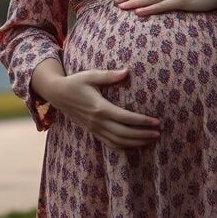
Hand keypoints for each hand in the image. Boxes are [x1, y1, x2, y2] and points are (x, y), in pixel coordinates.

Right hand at [45, 68, 161, 149]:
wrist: (57, 94)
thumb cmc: (76, 82)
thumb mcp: (91, 75)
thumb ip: (109, 75)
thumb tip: (127, 71)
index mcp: (99, 107)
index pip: (125, 118)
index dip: (142, 121)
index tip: (156, 122)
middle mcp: (98, 121)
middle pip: (124, 133)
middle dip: (143, 134)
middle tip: (158, 133)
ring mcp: (95, 129)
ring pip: (118, 141)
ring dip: (136, 143)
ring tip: (151, 139)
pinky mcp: (93, 132)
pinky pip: (110, 144)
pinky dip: (124, 147)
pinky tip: (135, 145)